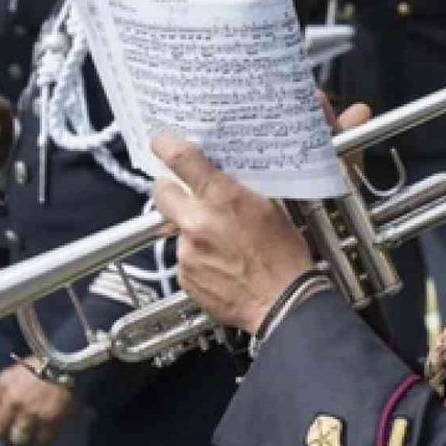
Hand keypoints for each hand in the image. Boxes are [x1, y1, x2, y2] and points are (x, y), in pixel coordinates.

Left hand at [0, 362, 73, 445]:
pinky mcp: (52, 420)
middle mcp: (15, 402)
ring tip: (28, 434)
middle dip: (4, 435)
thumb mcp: (11, 373)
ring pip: (20, 440)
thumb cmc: (37, 367)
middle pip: (1, 432)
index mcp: (3, 389)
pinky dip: (42, 439)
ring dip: (23, 439)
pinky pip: (42, 440)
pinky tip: (43, 432)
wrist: (66, 364)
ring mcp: (33, 413)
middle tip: (10, 434)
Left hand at [152, 136, 317, 332]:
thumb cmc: (284, 258)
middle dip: (171, 189)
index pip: (181, 159)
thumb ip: (235, 191)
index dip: (166, 146)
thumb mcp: (269, 209)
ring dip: (193, 231)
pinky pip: (184, 259)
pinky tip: (221, 265)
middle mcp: (198, 222)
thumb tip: (218, 178)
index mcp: (222, 198)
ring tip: (223, 245)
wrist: (283, 304)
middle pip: (162, 192)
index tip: (161, 142)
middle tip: (186, 193)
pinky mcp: (184, 276)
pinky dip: (198, 259)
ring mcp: (188, 251)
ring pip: (178, 229)